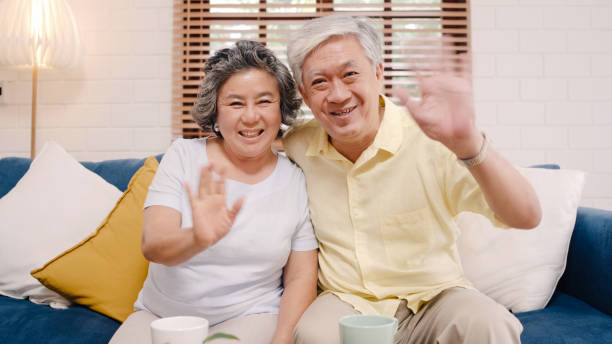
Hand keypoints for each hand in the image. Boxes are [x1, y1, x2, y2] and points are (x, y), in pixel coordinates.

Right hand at [184, 164, 243, 249]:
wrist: (208, 240)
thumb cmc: (219, 230)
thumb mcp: (231, 219)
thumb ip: (236, 208)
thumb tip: (243, 197)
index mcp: (220, 200)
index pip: (222, 185)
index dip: (223, 176)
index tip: (225, 166)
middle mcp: (211, 199)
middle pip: (211, 182)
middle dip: (212, 172)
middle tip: (213, 161)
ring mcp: (203, 202)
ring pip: (203, 186)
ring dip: (202, 177)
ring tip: (202, 166)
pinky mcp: (196, 208)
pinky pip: (191, 197)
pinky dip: (188, 190)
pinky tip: (186, 182)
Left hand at [392, 44, 481, 158]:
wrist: (454, 136)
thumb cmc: (436, 127)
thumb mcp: (418, 115)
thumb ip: (408, 102)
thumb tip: (395, 89)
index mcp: (427, 89)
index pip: (417, 71)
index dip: (411, 61)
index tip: (404, 50)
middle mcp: (439, 83)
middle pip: (433, 63)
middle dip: (429, 50)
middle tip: (424, 37)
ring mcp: (452, 84)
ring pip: (449, 64)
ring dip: (447, 52)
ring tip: (446, 39)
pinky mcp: (464, 89)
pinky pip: (465, 74)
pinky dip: (465, 64)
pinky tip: (464, 54)